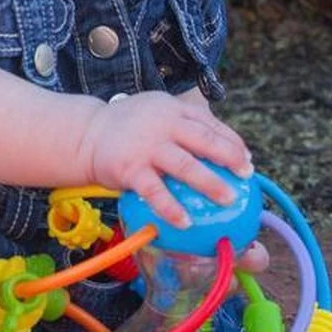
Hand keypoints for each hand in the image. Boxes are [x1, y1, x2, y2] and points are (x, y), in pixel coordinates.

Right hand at [80, 91, 253, 228]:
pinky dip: (171, 207)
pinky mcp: (129, 168)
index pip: (208, 123)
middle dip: (229, 157)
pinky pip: (155, 191)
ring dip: (210, 183)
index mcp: (170, 109)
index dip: (232, 141)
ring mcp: (145, 146)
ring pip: (185, 165)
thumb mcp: (154, 115)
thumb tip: (223, 153)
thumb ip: (181, 127)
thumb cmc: (126, 129)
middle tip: (246, 175)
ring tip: (228, 198)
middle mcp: (160, 123)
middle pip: (203, 139)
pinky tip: (185, 222)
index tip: (246, 160)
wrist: (84, 134)